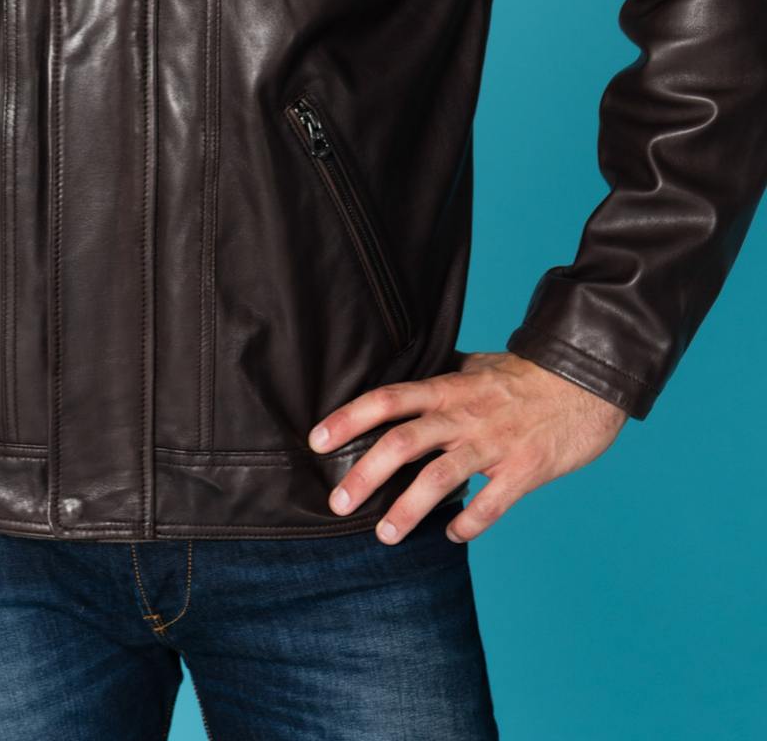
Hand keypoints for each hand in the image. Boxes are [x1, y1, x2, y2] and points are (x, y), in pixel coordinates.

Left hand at [309, 348, 626, 544]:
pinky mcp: (524, 469)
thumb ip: (441, 378)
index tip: (317, 440)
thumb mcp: (476, 367)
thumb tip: (403, 382)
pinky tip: (452, 537)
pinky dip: (469, 523)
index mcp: (449, 387)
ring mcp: (494, 443)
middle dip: (365, 473)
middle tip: (337, 502)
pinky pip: (491, 504)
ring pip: (441, 478)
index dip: (349, 418)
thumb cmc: (525, 376)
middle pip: (403, 441)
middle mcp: (465, 414)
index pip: (388, 399)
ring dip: (408, 509)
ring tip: (384, 534)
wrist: (586, 382)